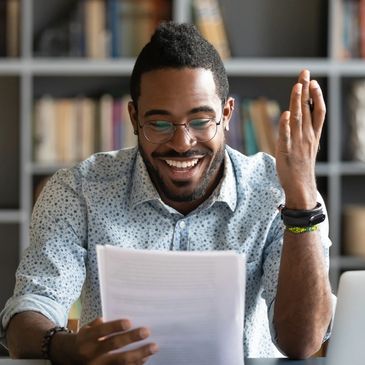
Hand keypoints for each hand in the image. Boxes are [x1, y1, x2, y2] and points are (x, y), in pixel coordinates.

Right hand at [71, 317, 158, 364]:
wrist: (67, 359)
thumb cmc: (83, 340)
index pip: (102, 331)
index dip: (115, 326)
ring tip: (153, 347)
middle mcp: (91, 353)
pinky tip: (145, 359)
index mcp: (87, 338)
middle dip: (132, 338)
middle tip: (146, 332)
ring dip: (139, 355)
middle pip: (113, 345)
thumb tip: (119, 316)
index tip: (129, 322)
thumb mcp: (87, 328)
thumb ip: (100, 323)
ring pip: (120, 362)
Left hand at [275, 69, 325, 208]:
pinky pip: (286, 137)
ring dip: (297, 102)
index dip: (316, 95)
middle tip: (304, 73)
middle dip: (306, 90)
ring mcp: (297, 144)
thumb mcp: (307, 146)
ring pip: (298, 119)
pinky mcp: (286, 152)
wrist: (301, 186)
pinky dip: (286, 126)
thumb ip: (303, 130)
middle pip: (308, 109)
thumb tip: (295, 115)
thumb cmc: (301, 166)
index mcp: (313, 134)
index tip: (312, 81)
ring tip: (297, 87)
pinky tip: (285, 114)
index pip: (317, 110)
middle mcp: (307, 136)